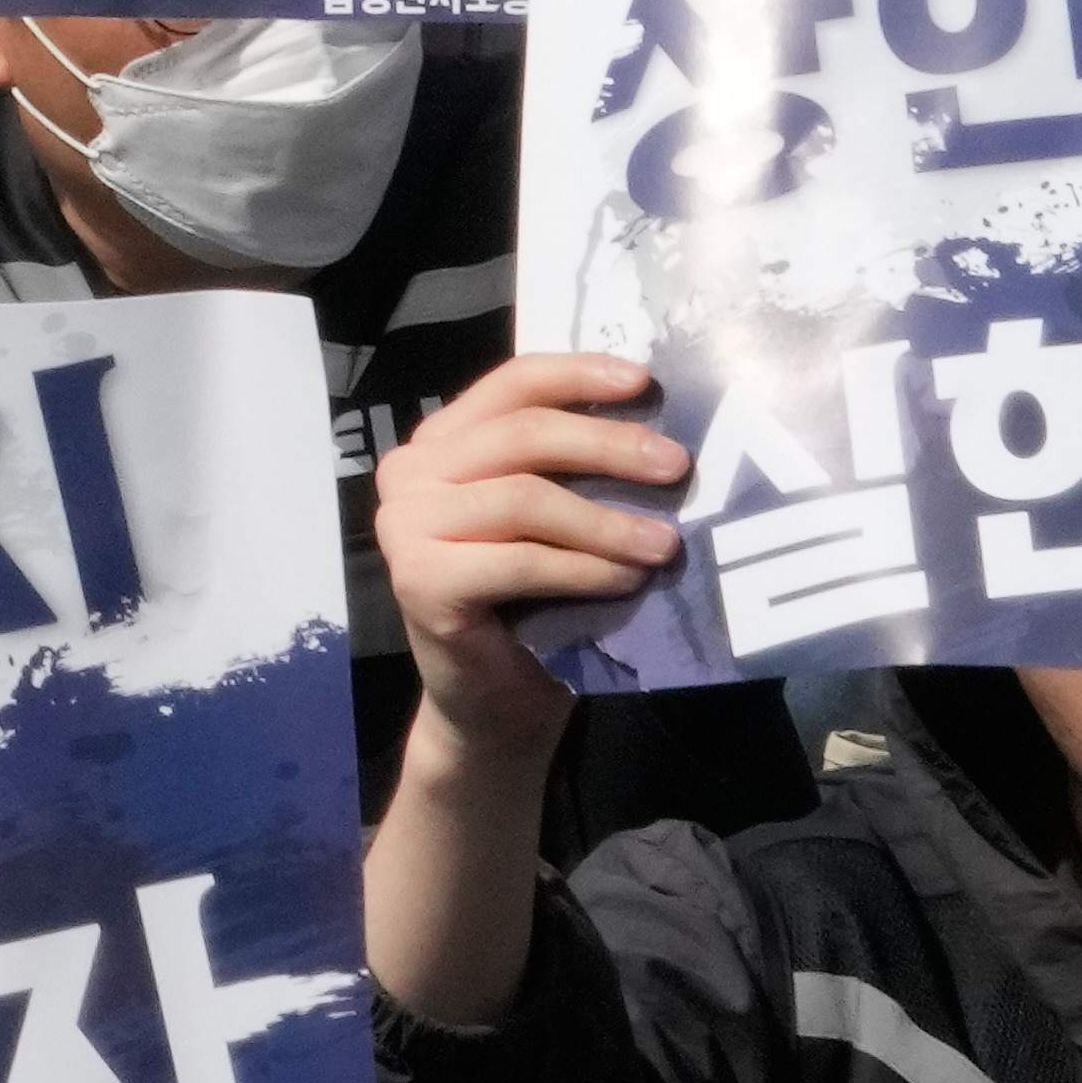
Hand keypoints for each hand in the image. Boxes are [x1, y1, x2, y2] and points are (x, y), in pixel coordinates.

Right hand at [371, 352, 686, 762]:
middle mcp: (409, 473)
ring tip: (664, 543)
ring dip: (606, 520)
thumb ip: (572, 473)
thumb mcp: (554, 523)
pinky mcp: (419, 581)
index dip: (578, 374)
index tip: (644, 383)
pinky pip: (519, 561)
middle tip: (677, 467)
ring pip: (523, 497)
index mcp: (439, 442)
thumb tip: (657, 428)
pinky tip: (626, 582)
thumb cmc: (533, 607)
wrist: (493, 707)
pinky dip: (584, 569)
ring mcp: (404, 526)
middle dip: (608, 446)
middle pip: (522, 434)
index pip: (510, 384)